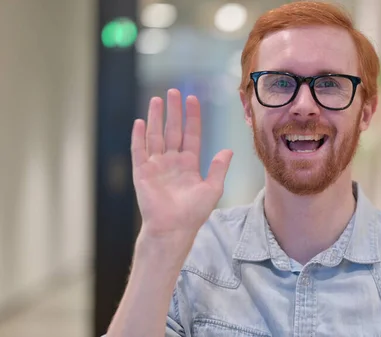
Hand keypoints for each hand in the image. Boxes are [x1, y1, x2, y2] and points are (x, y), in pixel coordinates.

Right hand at [131, 89, 232, 242]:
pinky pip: (139, 151)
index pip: (190, 134)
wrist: (174, 229)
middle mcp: (172, 161)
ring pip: (155, 135)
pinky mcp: (142, 172)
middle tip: (173, 91)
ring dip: (155, 117)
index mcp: (189, 164)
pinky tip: (140, 122)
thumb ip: (218, 168)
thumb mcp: (212, 189)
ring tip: (156, 99)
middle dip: (173, 111)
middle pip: (172, 130)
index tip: (192, 99)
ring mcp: (156, 165)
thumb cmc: (193, 213)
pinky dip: (139, 136)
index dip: (192, 117)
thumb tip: (228, 150)